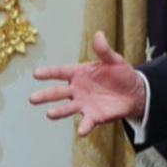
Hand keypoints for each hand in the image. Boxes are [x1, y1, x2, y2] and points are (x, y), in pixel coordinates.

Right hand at [29, 31, 145, 136]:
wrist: (134, 92)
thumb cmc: (120, 74)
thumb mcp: (113, 60)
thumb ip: (104, 50)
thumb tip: (99, 34)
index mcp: (79, 73)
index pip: (60, 72)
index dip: (48, 73)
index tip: (35, 74)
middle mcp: (77, 90)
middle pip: (58, 92)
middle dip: (45, 95)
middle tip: (32, 99)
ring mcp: (84, 104)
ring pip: (67, 108)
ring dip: (58, 112)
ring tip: (49, 114)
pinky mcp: (94, 116)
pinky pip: (87, 122)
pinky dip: (83, 127)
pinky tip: (80, 132)